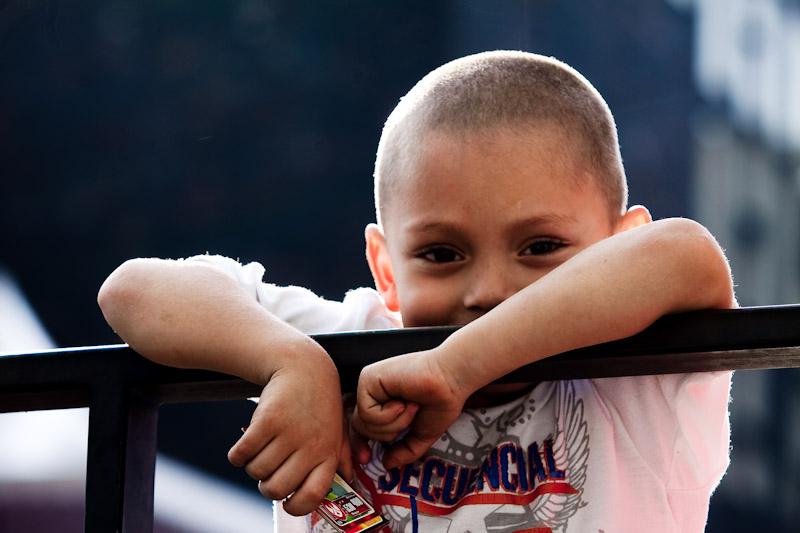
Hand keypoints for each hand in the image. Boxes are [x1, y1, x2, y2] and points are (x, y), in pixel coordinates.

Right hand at [228, 358, 349, 515]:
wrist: (303, 365)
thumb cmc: (319, 402)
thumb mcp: (337, 428)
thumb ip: (341, 456)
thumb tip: (348, 480)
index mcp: (328, 453)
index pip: (312, 496)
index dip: (295, 506)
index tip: (287, 501)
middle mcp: (310, 446)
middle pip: (276, 489)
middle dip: (266, 486)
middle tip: (268, 471)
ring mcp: (289, 433)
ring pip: (256, 472)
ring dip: (252, 466)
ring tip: (261, 450)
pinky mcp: (267, 420)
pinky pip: (241, 453)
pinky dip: (237, 455)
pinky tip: (245, 446)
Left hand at [351, 349, 467, 468]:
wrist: (449, 381)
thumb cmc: (440, 402)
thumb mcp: (422, 434)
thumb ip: (404, 451)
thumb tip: (386, 464)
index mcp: (381, 402)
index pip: (360, 426)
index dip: (360, 444)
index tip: (367, 459)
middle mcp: (372, 392)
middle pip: (360, 428)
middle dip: (386, 434)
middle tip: (410, 421)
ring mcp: (368, 385)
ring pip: (363, 422)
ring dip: (393, 423)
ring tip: (411, 407)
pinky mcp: (368, 378)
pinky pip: (366, 412)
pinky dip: (388, 415)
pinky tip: (404, 402)